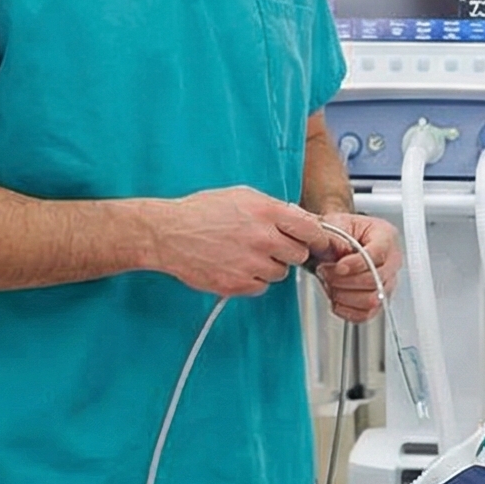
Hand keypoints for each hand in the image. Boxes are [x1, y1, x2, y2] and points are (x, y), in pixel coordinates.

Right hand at [149, 187, 324, 295]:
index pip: (311, 230)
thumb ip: (274, 207)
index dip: (316, 237)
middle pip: (299, 255)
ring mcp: (251, 264)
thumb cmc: (201, 212)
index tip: (316, 241)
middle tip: (273, 246)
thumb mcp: (242, 196)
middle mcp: (263, 238)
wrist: (169, 233)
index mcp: (267, 213)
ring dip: (270, 266)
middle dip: (290, 251)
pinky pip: (261, 287)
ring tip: (247, 255)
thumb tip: (300, 218)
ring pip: (281, 273)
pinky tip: (237, 266)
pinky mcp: (237, 284)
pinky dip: (253, 280)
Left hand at [309, 212, 400, 323]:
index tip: (338, 266)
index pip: (378, 254)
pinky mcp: (378, 300)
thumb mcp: (335, 224)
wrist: (337, 239)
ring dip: (344, 295)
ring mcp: (387, 283)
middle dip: (344, 280)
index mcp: (386, 236)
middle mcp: (391, 261)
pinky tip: (335, 299)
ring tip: (329, 284)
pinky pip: (366, 314)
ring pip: (372, 300)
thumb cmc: (341, 229)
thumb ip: (336, 239)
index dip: (357, 264)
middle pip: (375, 281)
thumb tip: (338, 256)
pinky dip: (347, 311)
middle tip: (326, 272)